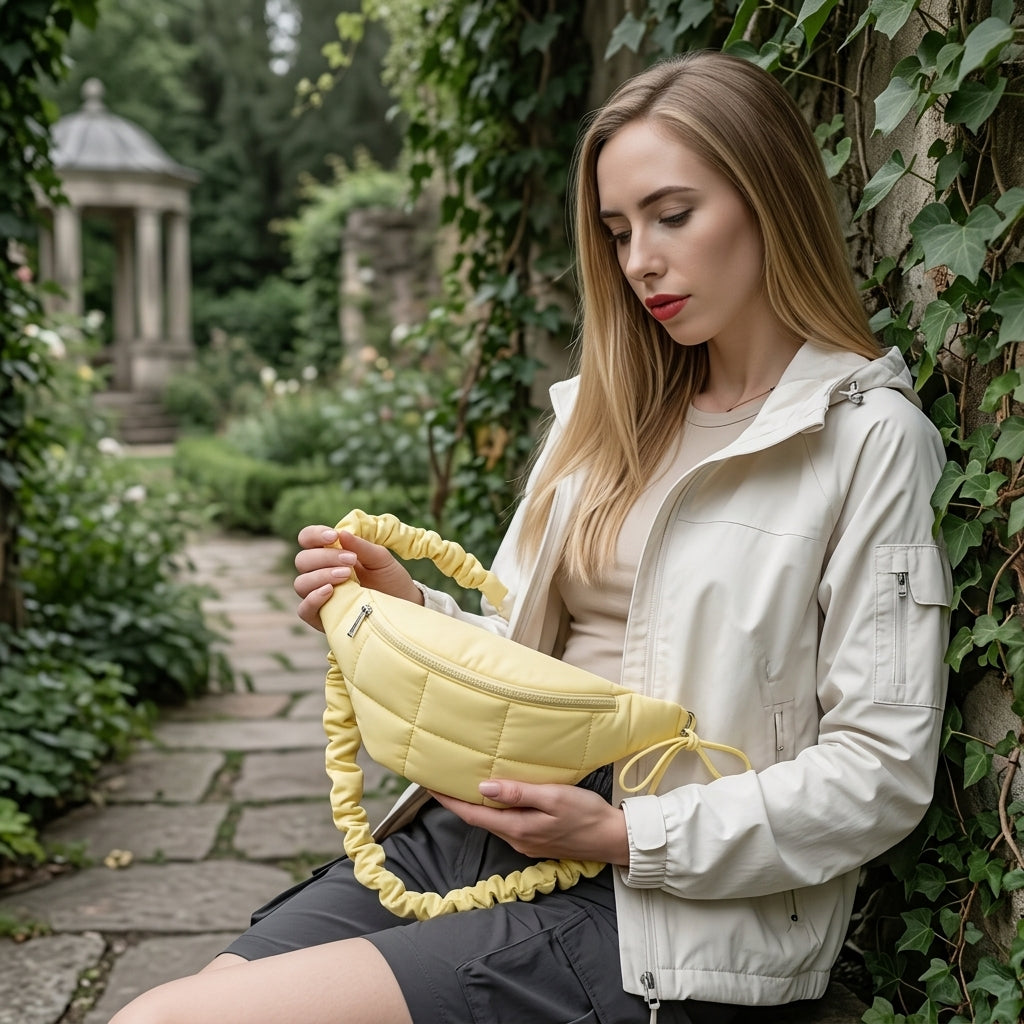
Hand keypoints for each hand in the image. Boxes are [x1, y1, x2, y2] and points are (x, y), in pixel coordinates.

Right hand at [293, 524, 422, 631]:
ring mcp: (318, 596)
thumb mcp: (381, 560)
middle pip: (302, 560)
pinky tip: (329, 591)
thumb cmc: (390, 580)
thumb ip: (362, 547)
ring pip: (301, 583)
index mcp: (329, 554)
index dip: (314, 535)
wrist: (402, 608)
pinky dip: (313, 599)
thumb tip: (342, 534)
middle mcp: (319, 573)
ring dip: (321, 576)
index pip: (307, 539)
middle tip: (350, 560)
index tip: (333, 536)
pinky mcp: (321, 618)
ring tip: (346, 575)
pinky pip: (304, 610)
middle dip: (325, 557)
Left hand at [430, 780, 629, 866]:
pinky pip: (507, 823)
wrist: (613, 839)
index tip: (429, 785)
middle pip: (479, 819)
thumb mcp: (553, 797)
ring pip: (493, 821)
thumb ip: (518, 793)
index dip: (449, 800)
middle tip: (443, 778)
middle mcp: (516, 839)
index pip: (473, 815)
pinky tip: (497, 796)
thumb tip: (483, 787)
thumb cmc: (586, 814)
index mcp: (517, 828)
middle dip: (459, 800)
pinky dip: (495, 809)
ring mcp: (526, 842)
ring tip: (464, 783)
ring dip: (477, 805)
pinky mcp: (536, 840)